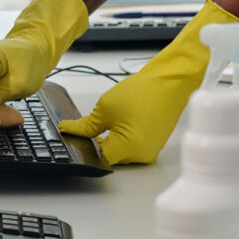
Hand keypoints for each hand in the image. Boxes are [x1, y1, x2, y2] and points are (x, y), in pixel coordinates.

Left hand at [58, 0, 238, 163]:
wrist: (169, 82)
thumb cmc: (143, 92)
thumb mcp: (105, 107)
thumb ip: (86, 125)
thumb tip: (69, 130)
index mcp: (128, 148)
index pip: (97, 157)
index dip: (83, 146)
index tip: (73, 137)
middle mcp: (141, 156)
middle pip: (109, 155)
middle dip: (96, 143)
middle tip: (85, 127)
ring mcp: (149, 151)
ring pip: (120, 150)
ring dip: (109, 139)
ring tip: (106, 119)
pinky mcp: (153, 144)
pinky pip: (131, 145)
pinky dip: (122, 135)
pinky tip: (119, 120)